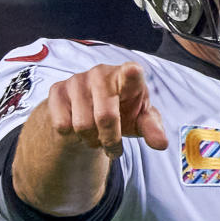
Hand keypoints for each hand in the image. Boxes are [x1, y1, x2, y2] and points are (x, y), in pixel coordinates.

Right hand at [44, 61, 168, 156]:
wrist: (90, 109)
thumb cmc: (123, 111)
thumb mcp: (140, 120)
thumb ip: (152, 129)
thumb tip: (162, 144)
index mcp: (127, 77)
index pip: (130, 74)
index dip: (131, 74)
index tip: (132, 71)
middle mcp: (101, 73)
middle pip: (105, 117)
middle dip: (111, 141)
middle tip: (114, 150)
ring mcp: (77, 80)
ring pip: (82, 125)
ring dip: (91, 140)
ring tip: (96, 136)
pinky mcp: (57, 90)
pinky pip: (62, 125)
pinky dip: (72, 136)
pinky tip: (79, 129)